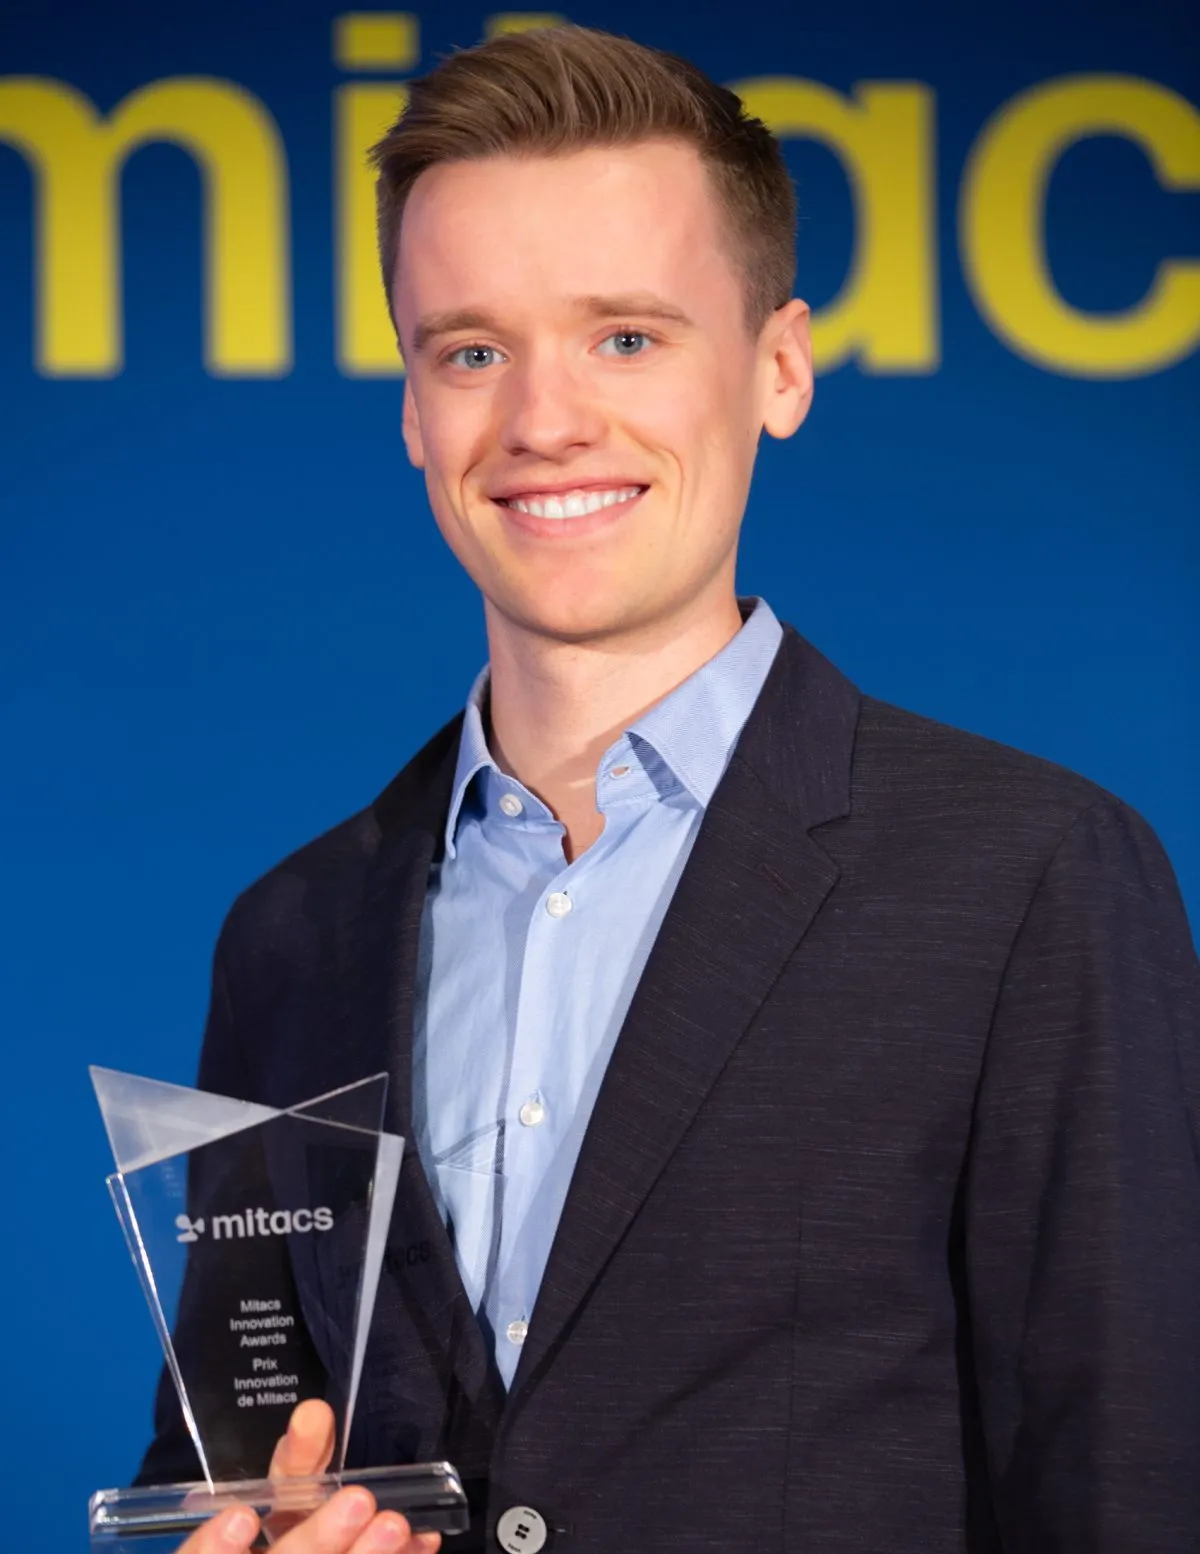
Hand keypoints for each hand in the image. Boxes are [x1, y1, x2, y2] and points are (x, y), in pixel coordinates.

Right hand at [175, 1400, 440, 1553]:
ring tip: (396, 1524)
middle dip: (317, 1541)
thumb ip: (302, 1454)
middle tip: (360, 1500)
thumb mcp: (290, 1485)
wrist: (327, 1546)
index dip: (212, 1548)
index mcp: (225, 1553)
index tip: (241, 1518)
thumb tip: (315, 1414)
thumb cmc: (296, 1522)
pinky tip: (423, 1542)